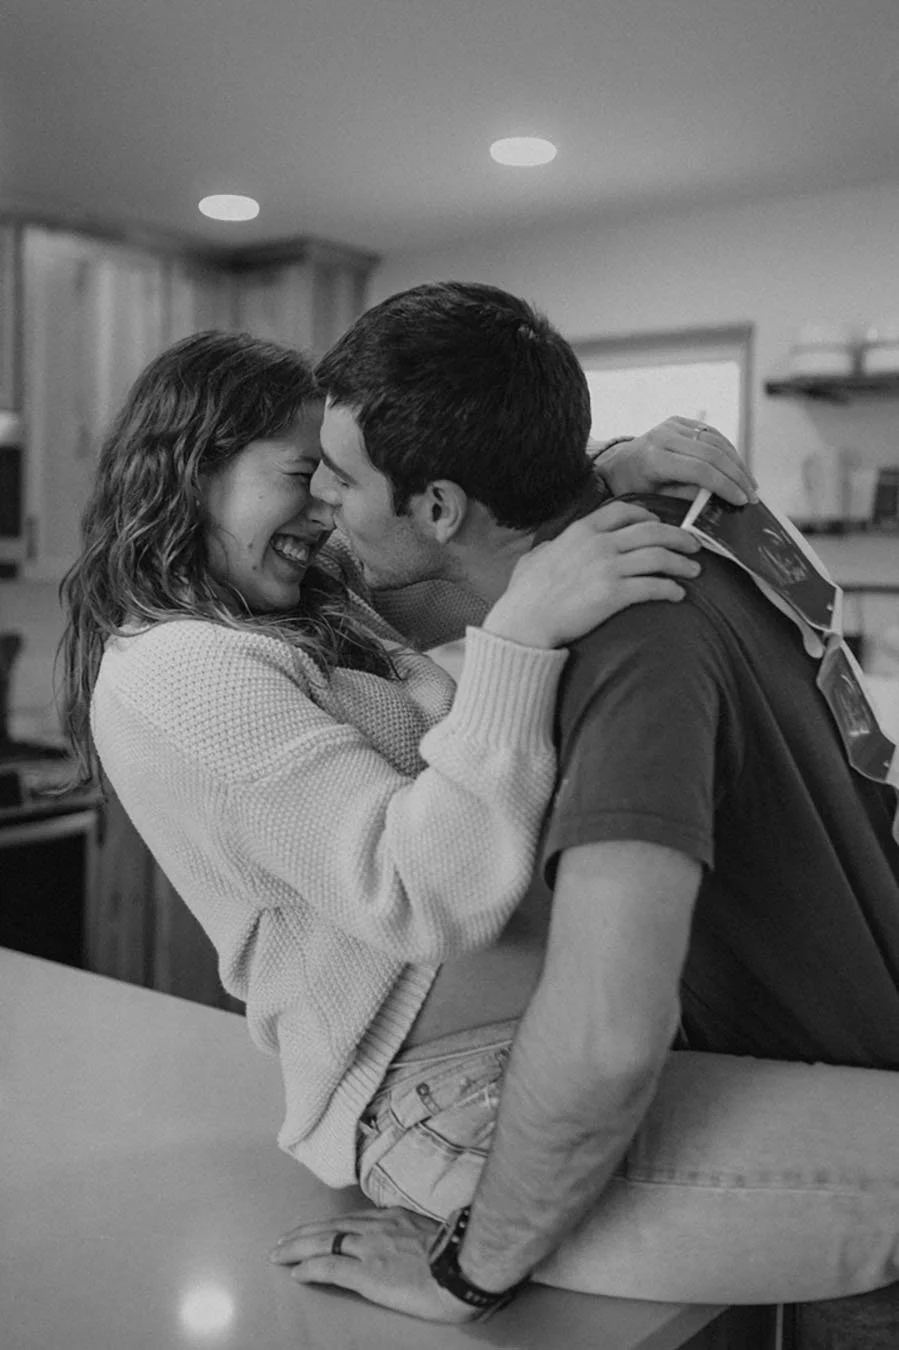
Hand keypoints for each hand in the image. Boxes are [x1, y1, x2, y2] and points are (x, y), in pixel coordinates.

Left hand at [269, 1207, 479, 1322]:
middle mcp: (378, 1228)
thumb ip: (417, 1234)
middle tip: (281, 1241)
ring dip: (297, 1247)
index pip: (352, 1220)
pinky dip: (310, 1268)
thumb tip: (415, 1241)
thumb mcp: (436, 1233)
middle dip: (304, 1234)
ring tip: (278, 1253)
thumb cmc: (461, 1253)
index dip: (329, 1225)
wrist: (466, 1266)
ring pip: (323, 1241)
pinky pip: (330, 1267)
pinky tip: (296, 1272)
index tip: (314, 1230)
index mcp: (395, 1219)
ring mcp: (370, 1249)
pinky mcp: (368, 1273)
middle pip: (331, 1226)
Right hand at [483, 500, 701, 648]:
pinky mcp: (614, 595)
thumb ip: (550, 548)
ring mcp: (607, 568)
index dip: (648, 515)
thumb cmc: (525, 594)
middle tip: (694, 545)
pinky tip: (678, 595)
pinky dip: (670, 589)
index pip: (624, 511)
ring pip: (659, 557)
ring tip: (695, 570)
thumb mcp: (534, 559)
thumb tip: (552, 547)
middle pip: (651, 531)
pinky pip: (652, 587)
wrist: (525, 622)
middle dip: (678, 536)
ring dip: (682, 563)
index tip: (660, 523)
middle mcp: (599, 544)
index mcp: (582, 531)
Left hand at [598, 417, 757, 505]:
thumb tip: (716, 499)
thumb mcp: (654, 499)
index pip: (700, 470)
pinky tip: (738, 468)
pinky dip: (728, 451)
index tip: (742, 501)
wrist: (616, 464)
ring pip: (716, 441)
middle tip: (752, 496)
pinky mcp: (679, 421)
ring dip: (737, 463)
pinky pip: (711, 434)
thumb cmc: (633, 488)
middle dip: (737, 476)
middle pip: (712, 453)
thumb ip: (684, 497)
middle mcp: (663, 436)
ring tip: (750, 484)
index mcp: (654, 458)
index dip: (725, 485)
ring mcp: (672, 425)